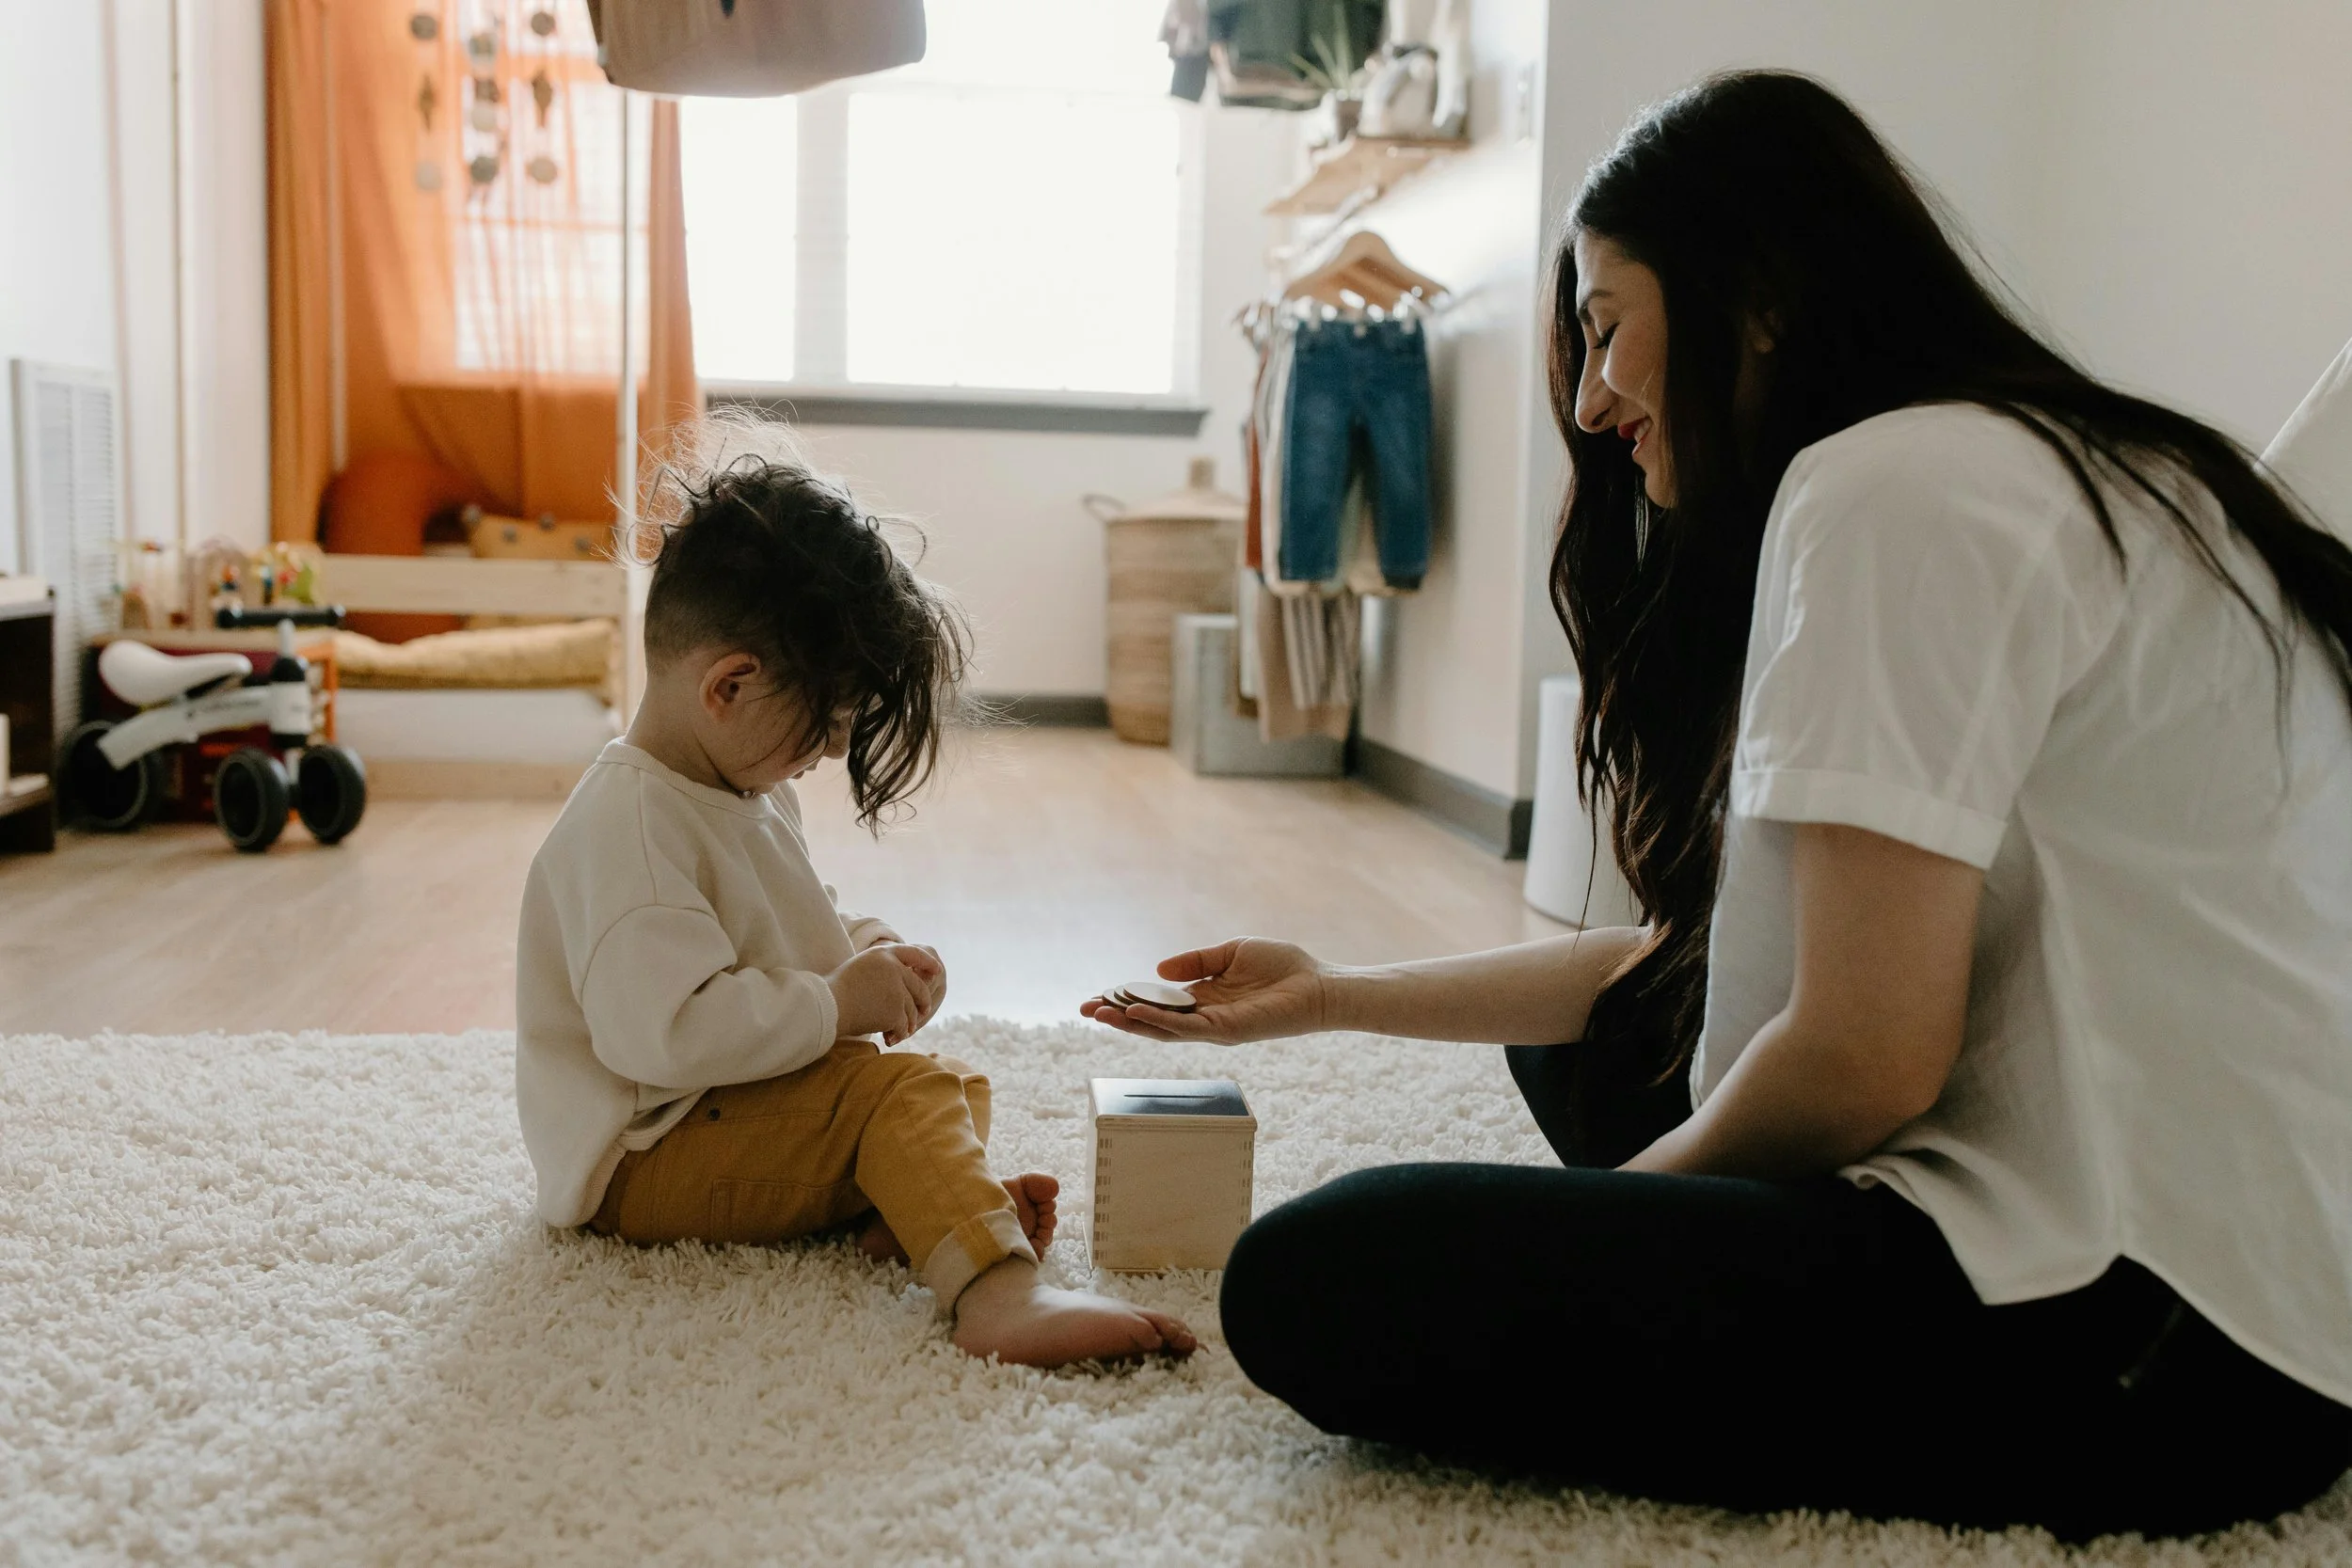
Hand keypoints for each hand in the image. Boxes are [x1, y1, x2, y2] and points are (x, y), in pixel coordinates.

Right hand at [828, 945, 936, 1043]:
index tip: (937, 970)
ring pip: (912, 1009)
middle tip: (923, 1012)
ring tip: (900, 1031)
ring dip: (907, 1022)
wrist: (827, 1006)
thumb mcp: (861, 968)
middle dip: (923, 1002)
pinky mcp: (896, 1010)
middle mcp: (894, 968)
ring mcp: (897, 989)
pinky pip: (904, 1025)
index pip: (913, 953)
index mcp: (883, 954)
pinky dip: (899, 1033)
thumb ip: (884, 970)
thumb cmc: (836, 990)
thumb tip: (904, 982)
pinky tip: (891, 1038)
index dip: (927, 962)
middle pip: (919, 986)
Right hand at [1080, 937, 1331, 1043]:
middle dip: (1118, 1016)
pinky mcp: (1228, 1031)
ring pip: (1163, 1029)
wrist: (1319, 984)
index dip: (1127, 999)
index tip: (1098, 995)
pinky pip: (1187, 1028)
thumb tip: (1158, 968)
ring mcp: (1214, 1028)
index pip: (1157, 1001)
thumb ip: (1196, 960)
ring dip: (1130, 1022)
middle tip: (1085, 1009)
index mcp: (1204, 998)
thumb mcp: (1231, 952)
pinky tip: (1138, 1011)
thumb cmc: (1284, 967)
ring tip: (1100, 1013)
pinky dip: (1161, 1020)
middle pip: (1152, 1020)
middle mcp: (1204, 1017)